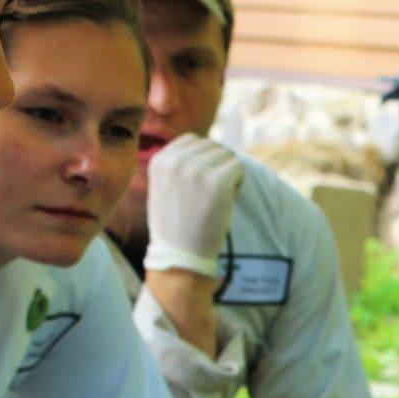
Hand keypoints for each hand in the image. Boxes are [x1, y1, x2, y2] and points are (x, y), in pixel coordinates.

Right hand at [144, 133, 244, 276]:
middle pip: (212, 146)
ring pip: (227, 155)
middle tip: (208, 196)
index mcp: (160, 160)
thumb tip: (206, 146)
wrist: (181, 257)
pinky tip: (226, 201)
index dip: (202, 161)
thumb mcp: (164, 187)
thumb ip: (178, 164)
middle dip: (216, 167)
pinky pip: (238, 168)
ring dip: (228, 175)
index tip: (197, 186)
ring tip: (215, 200)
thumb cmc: (176, 226)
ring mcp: (196, 170)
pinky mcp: (217, 181)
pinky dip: (238, 184)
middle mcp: (175, 161)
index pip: (192, 140)